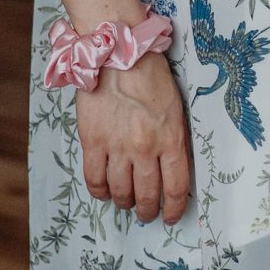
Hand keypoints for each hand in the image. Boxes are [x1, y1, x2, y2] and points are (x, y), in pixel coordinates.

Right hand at [74, 51, 192, 223]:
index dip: (175, 208)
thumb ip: (174, 139)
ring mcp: (117, 147)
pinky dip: (100, 192)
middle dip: (149, 210)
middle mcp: (145, 148)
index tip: (173, 216)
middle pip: (147, 195)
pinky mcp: (92, 142)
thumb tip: (173, 167)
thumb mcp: (176, 109)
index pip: (176, 187)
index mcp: (171, 139)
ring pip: (120, 191)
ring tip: (127, 202)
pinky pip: (94, 179)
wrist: (120, 54)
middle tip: (148, 213)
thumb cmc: (151, 77)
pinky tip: (105, 192)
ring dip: (125, 203)